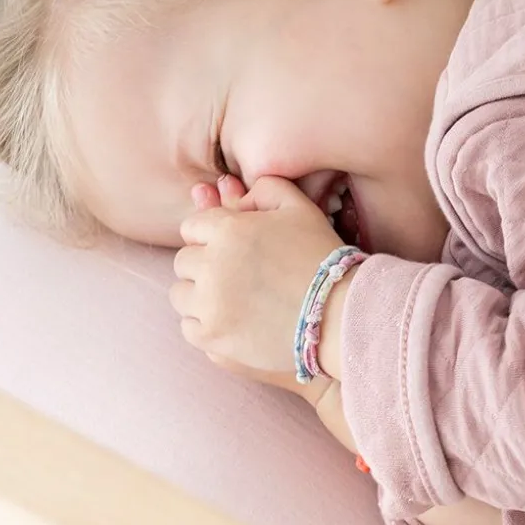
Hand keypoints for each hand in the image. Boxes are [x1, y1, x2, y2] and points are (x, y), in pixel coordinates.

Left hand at [173, 174, 342, 377]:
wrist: (343, 316)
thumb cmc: (324, 261)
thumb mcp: (302, 210)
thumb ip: (268, 188)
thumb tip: (236, 191)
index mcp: (227, 230)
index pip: (192, 227)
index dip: (214, 237)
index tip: (236, 252)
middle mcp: (212, 264)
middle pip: (184, 261)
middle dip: (206, 267)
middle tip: (237, 279)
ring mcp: (210, 303)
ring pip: (181, 294)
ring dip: (201, 297)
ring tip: (233, 302)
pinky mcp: (213, 336)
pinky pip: (189, 327)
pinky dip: (206, 326)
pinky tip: (232, 323)